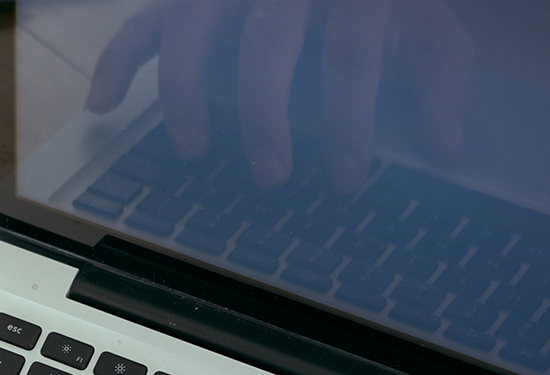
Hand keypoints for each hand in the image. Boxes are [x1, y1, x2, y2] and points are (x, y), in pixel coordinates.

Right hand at [86, 0, 471, 192]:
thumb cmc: (385, 7)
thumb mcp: (429, 30)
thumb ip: (440, 83)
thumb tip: (447, 150)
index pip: (352, 54)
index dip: (350, 122)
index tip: (348, 181)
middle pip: (268, 40)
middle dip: (265, 114)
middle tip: (271, 175)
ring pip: (193, 28)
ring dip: (187, 92)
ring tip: (193, 150)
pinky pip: (142, 23)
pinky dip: (115, 63)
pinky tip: (102, 105)